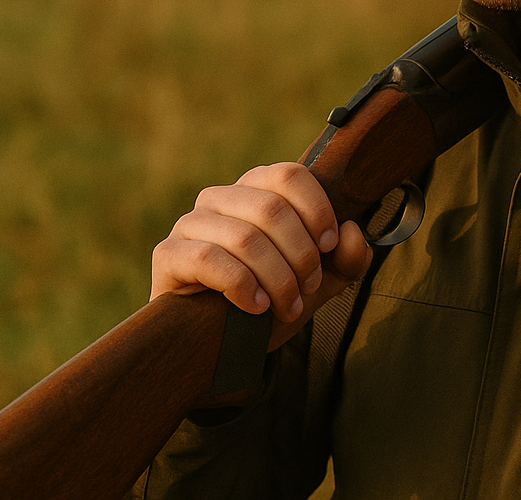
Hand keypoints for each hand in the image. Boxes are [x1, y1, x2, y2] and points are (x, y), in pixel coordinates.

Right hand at [151, 162, 373, 350]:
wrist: (221, 346)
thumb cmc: (270, 302)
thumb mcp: (320, 283)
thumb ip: (347, 257)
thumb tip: (352, 231)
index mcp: (256, 190)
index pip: (290, 175)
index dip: (317, 210)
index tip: (329, 247)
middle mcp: (220, 197)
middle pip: (272, 208)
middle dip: (301, 255)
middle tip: (309, 288)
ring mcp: (190, 223)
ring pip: (245, 237)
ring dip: (277, 278)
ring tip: (287, 306)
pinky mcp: (168, 255)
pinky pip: (209, 258)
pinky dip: (242, 286)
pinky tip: (256, 307)